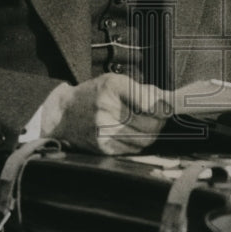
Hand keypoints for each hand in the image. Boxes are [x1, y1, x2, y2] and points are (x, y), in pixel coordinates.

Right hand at [39, 74, 170, 154]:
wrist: (63, 115)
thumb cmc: (92, 95)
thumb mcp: (114, 82)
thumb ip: (142, 90)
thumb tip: (167, 101)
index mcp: (112, 88)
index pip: (150, 103)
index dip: (163, 108)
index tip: (167, 108)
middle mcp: (107, 109)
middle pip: (150, 124)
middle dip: (160, 122)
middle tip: (160, 118)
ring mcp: (104, 131)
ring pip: (145, 139)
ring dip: (152, 134)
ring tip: (148, 126)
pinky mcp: (104, 148)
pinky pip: (133, 149)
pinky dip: (139, 143)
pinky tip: (135, 134)